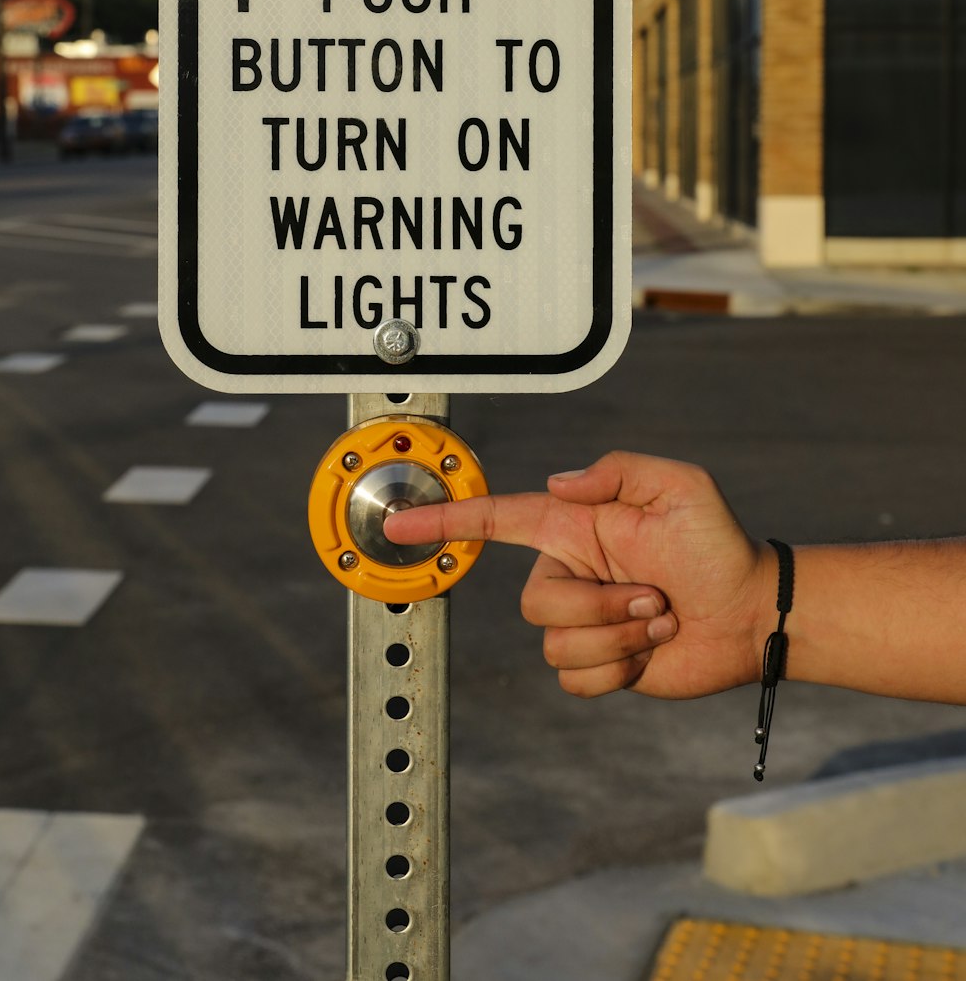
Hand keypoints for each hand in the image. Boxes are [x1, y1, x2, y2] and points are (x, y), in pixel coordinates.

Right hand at [384, 451, 774, 699]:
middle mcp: (569, 574)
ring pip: (556, 645)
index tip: (399, 523)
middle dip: (599, 606)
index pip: (496, 521)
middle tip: (657, 596)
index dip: (446, 520)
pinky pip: (575, 681)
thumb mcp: (680, 485)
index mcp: (575, 529)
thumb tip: (556, 486)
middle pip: (535, 603)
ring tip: (662, 619)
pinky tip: (652, 650)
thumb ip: (617, 470)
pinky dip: (619, 669)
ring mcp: (583, 621)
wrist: (752, 613)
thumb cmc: (719, 544)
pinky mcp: (599, 664)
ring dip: (620, 636)